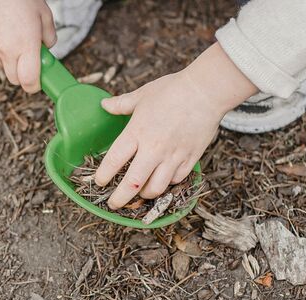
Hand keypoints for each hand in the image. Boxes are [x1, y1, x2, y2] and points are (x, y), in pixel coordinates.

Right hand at [0, 0, 55, 92]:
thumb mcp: (44, 14)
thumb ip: (49, 36)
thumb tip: (47, 48)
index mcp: (26, 45)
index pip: (29, 82)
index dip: (35, 85)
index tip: (39, 81)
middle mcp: (6, 50)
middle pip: (15, 80)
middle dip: (23, 75)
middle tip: (30, 59)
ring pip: (2, 66)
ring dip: (10, 60)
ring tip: (14, 38)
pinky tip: (2, 31)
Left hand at [95, 43, 257, 208]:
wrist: (206, 91)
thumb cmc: (173, 89)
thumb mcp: (142, 95)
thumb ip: (122, 104)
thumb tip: (104, 104)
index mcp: (137, 132)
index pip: (114, 161)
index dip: (103, 176)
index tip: (99, 182)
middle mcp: (153, 149)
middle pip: (132, 184)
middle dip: (120, 198)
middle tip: (113, 203)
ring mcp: (173, 156)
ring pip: (156, 189)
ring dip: (144, 194)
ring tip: (139, 192)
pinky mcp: (190, 159)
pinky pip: (176, 181)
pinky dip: (167, 184)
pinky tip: (162, 179)